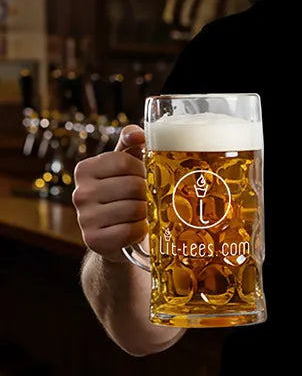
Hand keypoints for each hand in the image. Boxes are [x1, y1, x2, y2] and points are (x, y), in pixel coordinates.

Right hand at [72, 124, 146, 261]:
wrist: (118, 234)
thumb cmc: (126, 192)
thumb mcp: (127, 163)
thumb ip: (131, 141)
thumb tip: (138, 134)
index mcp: (85, 169)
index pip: (124, 161)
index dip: (142, 169)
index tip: (143, 176)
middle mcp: (80, 193)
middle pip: (132, 186)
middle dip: (147, 192)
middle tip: (146, 197)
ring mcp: (85, 219)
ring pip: (135, 209)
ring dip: (147, 211)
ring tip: (142, 212)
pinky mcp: (95, 241)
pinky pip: (131, 231)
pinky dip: (141, 230)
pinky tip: (137, 227)